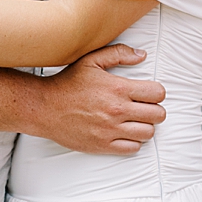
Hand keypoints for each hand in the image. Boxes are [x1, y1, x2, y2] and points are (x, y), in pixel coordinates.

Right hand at [37, 43, 166, 154]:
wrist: (44, 108)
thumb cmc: (68, 82)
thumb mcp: (92, 60)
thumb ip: (119, 53)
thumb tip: (142, 55)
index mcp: (118, 88)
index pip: (157, 93)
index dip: (157, 92)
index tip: (149, 92)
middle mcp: (117, 110)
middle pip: (157, 115)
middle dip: (155, 110)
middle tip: (145, 107)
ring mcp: (110, 130)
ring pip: (148, 133)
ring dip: (146, 126)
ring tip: (136, 120)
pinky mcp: (102, 145)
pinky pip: (132, 148)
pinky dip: (133, 141)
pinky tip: (124, 132)